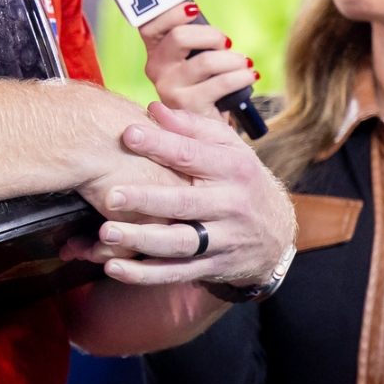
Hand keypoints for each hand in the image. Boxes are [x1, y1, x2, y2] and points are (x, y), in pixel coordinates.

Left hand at [69, 102, 294, 289]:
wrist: (276, 232)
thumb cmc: (241, 180)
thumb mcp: (229, 148)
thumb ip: (191, 128)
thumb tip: (154, 109)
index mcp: (233, 169)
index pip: (192, 154)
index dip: (159, 144)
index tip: (127, 134)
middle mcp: (230, 205)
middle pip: (185, 202)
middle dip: (147, 200)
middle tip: (110, 195)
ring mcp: (223, 239)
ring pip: (179, 242)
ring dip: (141, 240)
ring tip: (107, 233)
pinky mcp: (212, 266)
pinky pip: (176, 272)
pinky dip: (144, 274)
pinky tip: (114, 268)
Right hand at [138, 4, 254, 121]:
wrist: (208, 127)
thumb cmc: (205, 83)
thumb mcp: (194, 58)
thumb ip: (194, 38)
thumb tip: (197, 11)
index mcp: (156, 52)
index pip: (150, 25)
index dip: (171, 13)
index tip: (193, 8)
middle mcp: (156, 70)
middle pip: (179, 37)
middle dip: (211, 35)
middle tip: (226, 43)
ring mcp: (169, 89)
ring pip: (206, 61)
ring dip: (233, 59)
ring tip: (244, 63)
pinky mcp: (187, 106)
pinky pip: (222, 82)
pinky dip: (241, 76)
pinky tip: (249, 76)